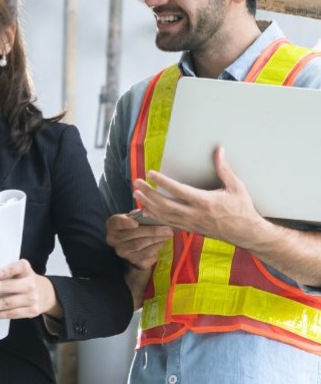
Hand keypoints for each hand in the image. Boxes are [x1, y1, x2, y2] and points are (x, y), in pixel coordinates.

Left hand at [0, 258, 59, 320]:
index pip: (17, 267)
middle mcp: (30, 283)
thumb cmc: (26, 280)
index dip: (6, 271)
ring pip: (7, 303)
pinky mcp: (31, 311)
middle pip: (8, 287)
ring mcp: (32, 299)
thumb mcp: (21, 271)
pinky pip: (11, 314)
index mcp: (26, 270)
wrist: (47, 294)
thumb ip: (8, 272)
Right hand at [106, 212, 172, 270]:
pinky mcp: (133, 262)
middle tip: (166, 228)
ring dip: (156, 238)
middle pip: (133, 234)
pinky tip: (163, 241)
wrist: (133, 251)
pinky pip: (146, 253)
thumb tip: (148, 212)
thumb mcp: (132, 219)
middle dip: (151, 230)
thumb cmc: (133, 230)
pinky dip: (156, 247)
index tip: (136, 222)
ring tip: (167, 234)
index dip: (125, 223)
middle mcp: (114, 240)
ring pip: (141, 244)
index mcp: (112, 226)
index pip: (116, 222)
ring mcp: (123, 252)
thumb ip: (137, 215)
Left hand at [134, 146, 265, 246]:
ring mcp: (191, 223)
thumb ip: (224, 169)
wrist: (246, 233)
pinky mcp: (191, 229)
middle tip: (137, 182)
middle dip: (149, 193)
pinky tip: (146, 210)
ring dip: (149, 203)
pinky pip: (169, 223)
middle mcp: (195, 214)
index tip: (150, 173)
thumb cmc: (242, 209)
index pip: (178, 190)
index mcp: (205, 202)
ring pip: (165, 215)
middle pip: (166, 204)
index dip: (163, 182)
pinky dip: (156, 216)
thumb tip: (219, 150)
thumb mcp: (236, 187)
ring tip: (137, 193)